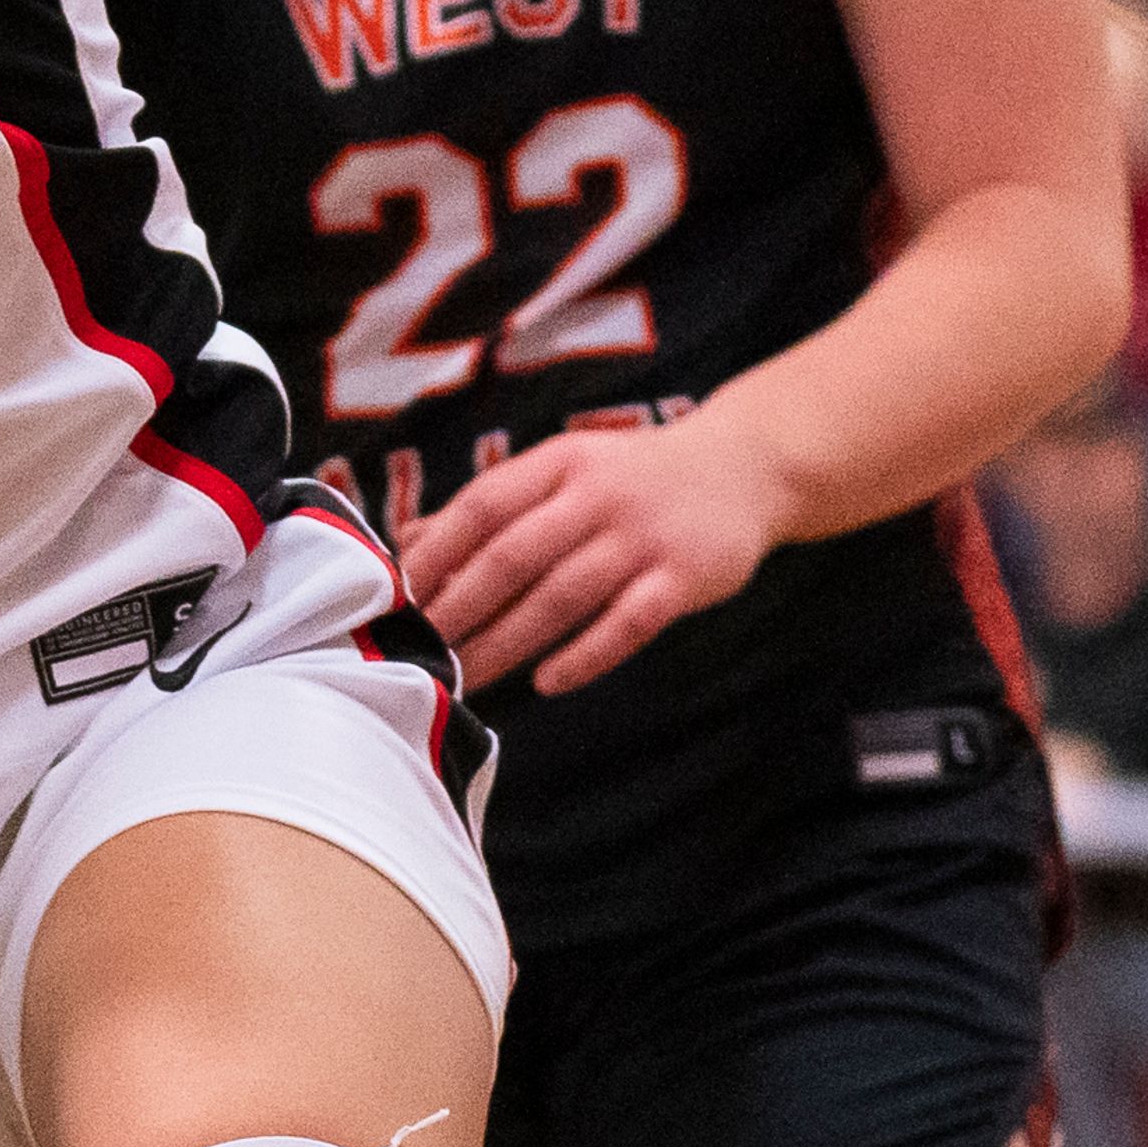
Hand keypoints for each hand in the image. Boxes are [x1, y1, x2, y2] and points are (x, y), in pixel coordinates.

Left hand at [398, 418, 784, 694]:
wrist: (746, 467)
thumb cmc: (632, 476)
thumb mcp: (563, 469)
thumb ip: (493, 505)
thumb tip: (409, 541)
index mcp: (559, 463)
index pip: (482, 506)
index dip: (437, 553)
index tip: (402, 594)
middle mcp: (598, 495)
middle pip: (513, 556)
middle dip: (460, 606)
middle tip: (423, 646)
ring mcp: (644, 536)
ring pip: (561, 597)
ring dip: (507, 642)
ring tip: (466, 675)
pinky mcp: (685, 578)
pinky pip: (627, 625)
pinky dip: (584, 658)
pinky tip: (547, 683)